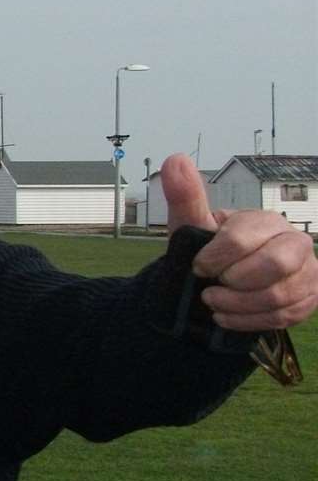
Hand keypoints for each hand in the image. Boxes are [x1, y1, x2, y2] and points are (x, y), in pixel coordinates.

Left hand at [162, 153, 317, 329]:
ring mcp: (307, 271)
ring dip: (237, 306)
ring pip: (281, 295)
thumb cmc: (206, 251)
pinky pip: (284, 316)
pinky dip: (248, 321)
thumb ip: (186, 196)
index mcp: (266, 220)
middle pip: (276, 263)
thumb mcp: (191, 226)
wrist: (216, 285)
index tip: (198, 267)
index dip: (215, 257)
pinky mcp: (309, 298)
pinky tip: (226, 317)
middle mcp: (295, 242)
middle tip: (210, 289)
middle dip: (235, 282)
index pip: (244, 237)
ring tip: (214, 303)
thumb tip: (174, 159)